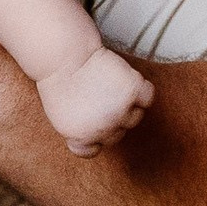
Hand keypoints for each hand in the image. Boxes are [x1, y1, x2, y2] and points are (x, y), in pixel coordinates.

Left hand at [37, 45, 154, 153]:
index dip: (94, 133)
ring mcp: (120, 110)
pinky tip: (127, 81)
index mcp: (81, 139)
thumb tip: (97, 135)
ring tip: (110, 86)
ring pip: (135, 117)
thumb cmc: (59, 82)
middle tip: (99, 95)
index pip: (96, 148)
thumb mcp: (59, 117)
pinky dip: (142, 90)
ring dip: (127, 103)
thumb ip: (79, 132)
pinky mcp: (132, 90)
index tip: (88, 115)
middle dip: (111, 116)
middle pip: (119, 132)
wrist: (64, 57)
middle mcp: (104, 130)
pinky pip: (147, 97)